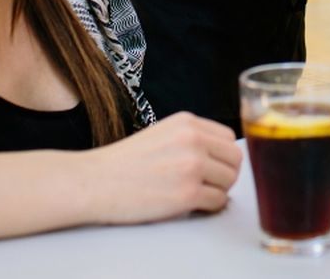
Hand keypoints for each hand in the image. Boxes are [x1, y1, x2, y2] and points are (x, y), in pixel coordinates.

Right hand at [82, 112, 242, 223]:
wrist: (94, 182)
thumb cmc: (123, 162)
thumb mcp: (162, 134)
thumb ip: (191, 139)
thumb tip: (222, 157)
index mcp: (187, 122)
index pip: (229, 138)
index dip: (223, 156)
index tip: (213, 167)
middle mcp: (192, 140)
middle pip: (235, 159)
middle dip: (226, 174)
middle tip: (209, 184)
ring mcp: (191, 167)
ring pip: (229, 181)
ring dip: (217, 191)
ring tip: (194, 194)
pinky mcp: (187, 194)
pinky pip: (218, 201)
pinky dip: (209, 206)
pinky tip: (190, 204)